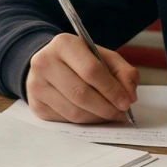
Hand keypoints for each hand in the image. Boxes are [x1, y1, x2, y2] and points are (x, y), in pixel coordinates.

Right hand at [25, 33, 139, 123]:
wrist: (48, 63)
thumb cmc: (80, 60)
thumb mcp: (102, 56)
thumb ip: (122, 71)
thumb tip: (129, 96)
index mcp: (64, 44)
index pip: (91, 70)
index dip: (111, 89)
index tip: (126, 102)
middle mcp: (45, 63)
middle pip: (81, 94)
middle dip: (106, 108)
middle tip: (121, 114)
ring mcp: (37, 85)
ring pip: (74, 111)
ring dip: (97, 118)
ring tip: (111, 115)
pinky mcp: (36, 105)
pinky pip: (66, 120)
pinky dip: (85, 121)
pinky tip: (94, 115)